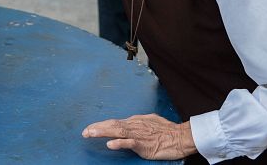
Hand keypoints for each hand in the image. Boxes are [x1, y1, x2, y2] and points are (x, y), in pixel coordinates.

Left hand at [82, 114, 196, 159]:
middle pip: (112, 125)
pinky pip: (130, 143)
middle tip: (84, 132)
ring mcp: (139, 134)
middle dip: (97, 128)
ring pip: (117, 131)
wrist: (182, 136)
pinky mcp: (145, 144)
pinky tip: (110, 144)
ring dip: (102, 132)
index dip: (101, 125)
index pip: (114, 122)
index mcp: (135, 121)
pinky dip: (119, 143)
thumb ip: (138, 123)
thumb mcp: (150, 121)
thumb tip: (128, 122)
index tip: (90, 128)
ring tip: (90, 134)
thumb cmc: (168, 130)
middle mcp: (134, 126)